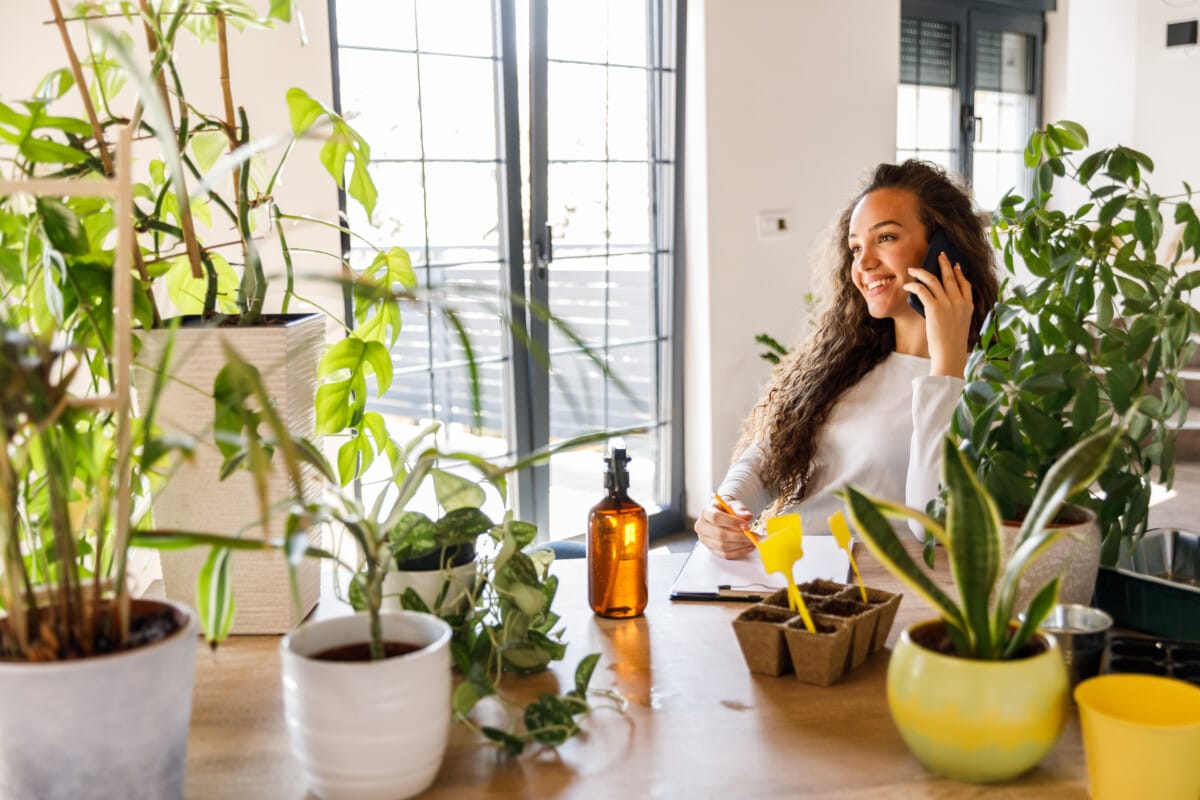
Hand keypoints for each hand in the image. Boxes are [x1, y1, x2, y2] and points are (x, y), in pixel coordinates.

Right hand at [694, 496, 756, 558]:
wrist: (722, 514)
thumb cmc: (726, 508)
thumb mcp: (733, 504)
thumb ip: (740, 509)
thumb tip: (747, 516)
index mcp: (706, 512)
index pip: (716, 518)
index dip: (732, 522)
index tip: (746, 525)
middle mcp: (702, 526)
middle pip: (720, 534)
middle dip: (739, 536)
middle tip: (753, 535)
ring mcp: (705, 540)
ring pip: (723, 546)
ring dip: (741, 545)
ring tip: (753, 540)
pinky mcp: (711, 549)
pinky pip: (725, 554)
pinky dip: (739, 552)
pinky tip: (749, 547)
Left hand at [904, 251, 972, 376]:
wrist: (950, 354)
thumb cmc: (952, 344)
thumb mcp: (959, 325)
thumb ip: (954, 312)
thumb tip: (939, 303)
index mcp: (968, 306)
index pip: (965, 284)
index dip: (960, 273)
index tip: (956, 266)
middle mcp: (959, 302)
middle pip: (951, 277)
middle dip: (944, 264)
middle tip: (939, 254)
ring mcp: (948, 304)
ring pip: (934, 280)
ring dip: (922, 272)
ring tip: (914, 269)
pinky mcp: (935, 308)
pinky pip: (922, 290)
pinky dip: (914, 286)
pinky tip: (908, 286)